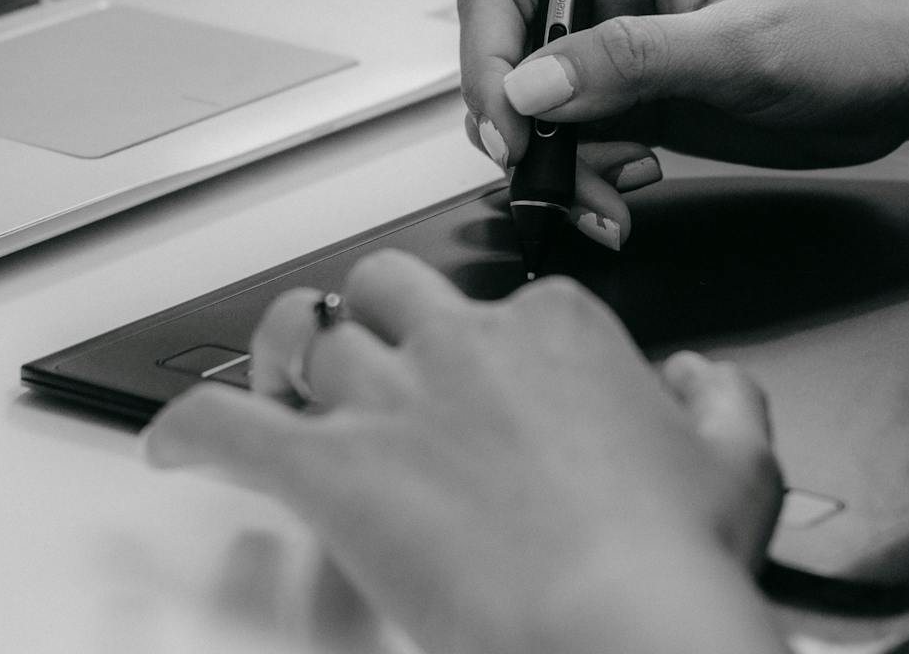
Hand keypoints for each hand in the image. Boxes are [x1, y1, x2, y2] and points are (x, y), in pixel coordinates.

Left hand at [143, 251, 787, 653]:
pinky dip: (187, 430)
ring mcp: (395, 401)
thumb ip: (721, 398)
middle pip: (388, 288)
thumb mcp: (738, 464)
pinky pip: (229, 427)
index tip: (497, 385)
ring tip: (281, 390)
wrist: (620, 626)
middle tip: (377, 359)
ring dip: (289, 365)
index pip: (509, 300)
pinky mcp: (333, 471)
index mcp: (558, 329)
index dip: (493, 345)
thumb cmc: (674, 559)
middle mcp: (468, 344)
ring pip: (311, 341)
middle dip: (375, 317)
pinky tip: (169, 447)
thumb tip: (699, 378)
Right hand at [459, 0, 908, 241]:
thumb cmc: (848, 28)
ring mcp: (623, 49)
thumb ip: (631, 61)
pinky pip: (580, 144)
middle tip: (548, 181)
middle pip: (510, 58)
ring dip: (556, 169)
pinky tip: (626, 196)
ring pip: (540, 114)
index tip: (507, 127)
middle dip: (520, 129)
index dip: (487, 60)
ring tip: (603, 205)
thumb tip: (531, 84)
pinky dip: (585, 181)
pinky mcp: (641, 99)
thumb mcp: (738, 46)